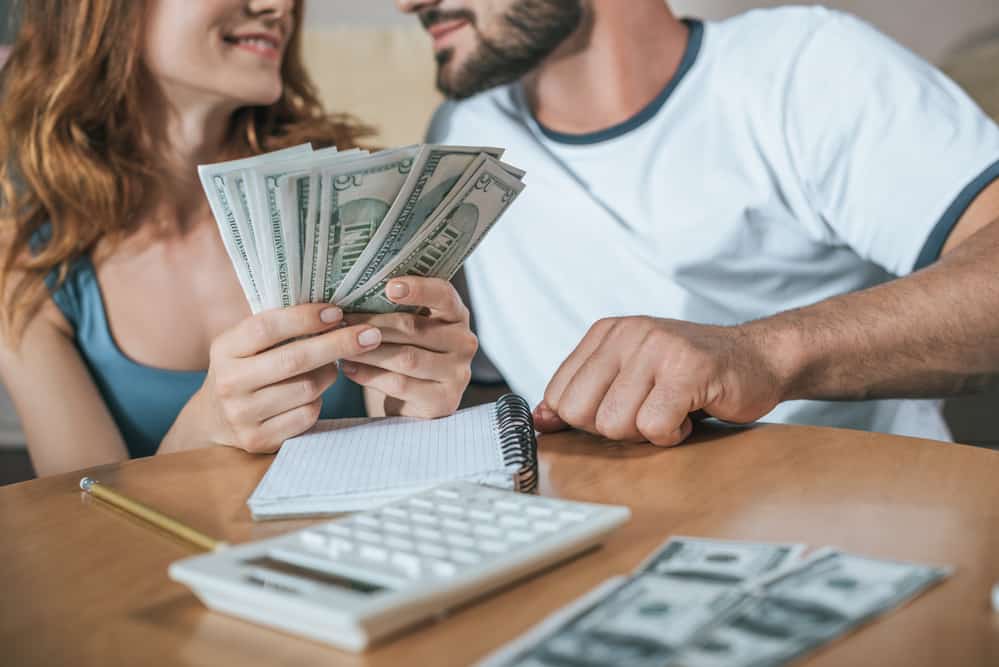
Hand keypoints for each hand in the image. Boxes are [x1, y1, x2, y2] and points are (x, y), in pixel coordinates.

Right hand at [198, 304, 382, 452]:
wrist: (214, 420)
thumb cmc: (245, 368)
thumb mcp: (246, 344)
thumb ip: (278, 326)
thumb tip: (333, 308)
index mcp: (225, 349)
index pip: (267, 327)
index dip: (305, 318)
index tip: (337, 312)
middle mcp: (229, 382)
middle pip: (294, 360)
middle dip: (338, 344)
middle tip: (369, 335)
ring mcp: (242, 415)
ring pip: (307, 388)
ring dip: (329, 373)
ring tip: (332, 366)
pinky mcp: (259, 439)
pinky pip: (307, 415)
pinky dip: (318, 401)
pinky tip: (314, 394)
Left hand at [341, 277, 476, 417]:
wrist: (413, 401)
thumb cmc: (405, 352)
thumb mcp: (408, 327)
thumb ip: (395, 309)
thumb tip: (354, 292)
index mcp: (457, 315)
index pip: (444, 295)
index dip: (419, 289)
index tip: (389, 287)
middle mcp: (464, 343)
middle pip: (415, 328)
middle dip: (373, 324)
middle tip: (342, 321)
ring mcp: (457, 374)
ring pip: (406, 358)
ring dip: (367, 351)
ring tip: (340, 346)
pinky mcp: (443, 401)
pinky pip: (400, 384)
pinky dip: (369, 375)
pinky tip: (349, 369)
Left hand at [535, 317, 785, 445]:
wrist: (759, 358)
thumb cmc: (691, 374)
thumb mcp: (628, 375)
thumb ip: (584, 394)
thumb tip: (540, 420)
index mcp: (605, 333)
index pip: (559, 395)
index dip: (585, 421)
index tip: (618, 413)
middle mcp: (627, 334)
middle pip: (581, 413)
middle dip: (613, 429)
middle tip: (646, 414)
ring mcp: (658, 348)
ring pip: (615, 424)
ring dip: (646, 433)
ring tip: (670, 412)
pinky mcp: (688, 370)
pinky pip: (655, 426)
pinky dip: (672, 436)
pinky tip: (688, 417)